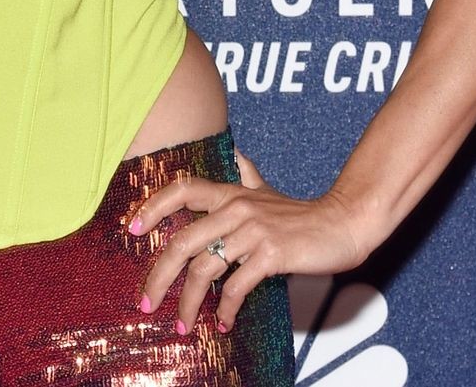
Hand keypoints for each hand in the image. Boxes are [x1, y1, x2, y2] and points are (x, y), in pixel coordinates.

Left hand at [128, 147, 376, 335]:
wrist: (343, 224)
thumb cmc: (302, 215)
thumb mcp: (267, 191)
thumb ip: (247, 174)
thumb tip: (235, 152)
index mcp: (231, 192)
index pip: (182, 189)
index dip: (153, 206)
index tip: (132, 229)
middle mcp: (237, 208)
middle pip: (182, 241)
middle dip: (158, 276)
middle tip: (146, 303)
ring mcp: (253, 231)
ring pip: (204, 268)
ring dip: (188, 302)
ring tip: (182, 323)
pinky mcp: (270, 254)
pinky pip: (235, 286)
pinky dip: (224, 309)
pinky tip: (222, 322)